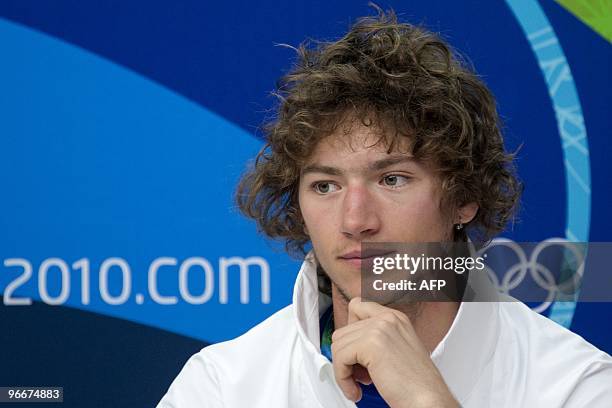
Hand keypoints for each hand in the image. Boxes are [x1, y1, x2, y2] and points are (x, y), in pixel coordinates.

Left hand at [330, 298, 457, 407]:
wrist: (428, 400)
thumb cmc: (415, 384)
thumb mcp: (396, 350)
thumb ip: (375, 339)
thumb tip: (348, 345)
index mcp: (395, 318)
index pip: (357, 306)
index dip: (349, 330)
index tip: (354, 352)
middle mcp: (387, 318)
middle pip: (343, 330)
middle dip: (346, 356)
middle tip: (359, 375)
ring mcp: (379, 328)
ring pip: (338, 344)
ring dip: (343, 369)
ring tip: (359, 383)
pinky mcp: (370, 343)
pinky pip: (339, 358)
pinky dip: (342, 379)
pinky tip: (356, 390)